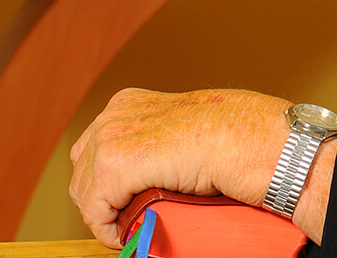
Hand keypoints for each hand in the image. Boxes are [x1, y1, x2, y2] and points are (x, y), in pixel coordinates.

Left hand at [69, 88, 291, 246]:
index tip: (124, 203)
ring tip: (131, 224)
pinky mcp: (116, 166)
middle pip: (82, 171)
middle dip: (101, 199)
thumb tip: (152, 172)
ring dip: (105, 213)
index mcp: (129, 102)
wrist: (254, 137)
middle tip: (127, 218)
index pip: (94, 149)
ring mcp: (113, 138)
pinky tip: (126, 232)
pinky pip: (94, 210)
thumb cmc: (238, 135)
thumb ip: (160, 141)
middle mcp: (115, 114)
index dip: (105, 183)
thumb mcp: (186, 129)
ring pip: (84, 192)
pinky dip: (107, 228)